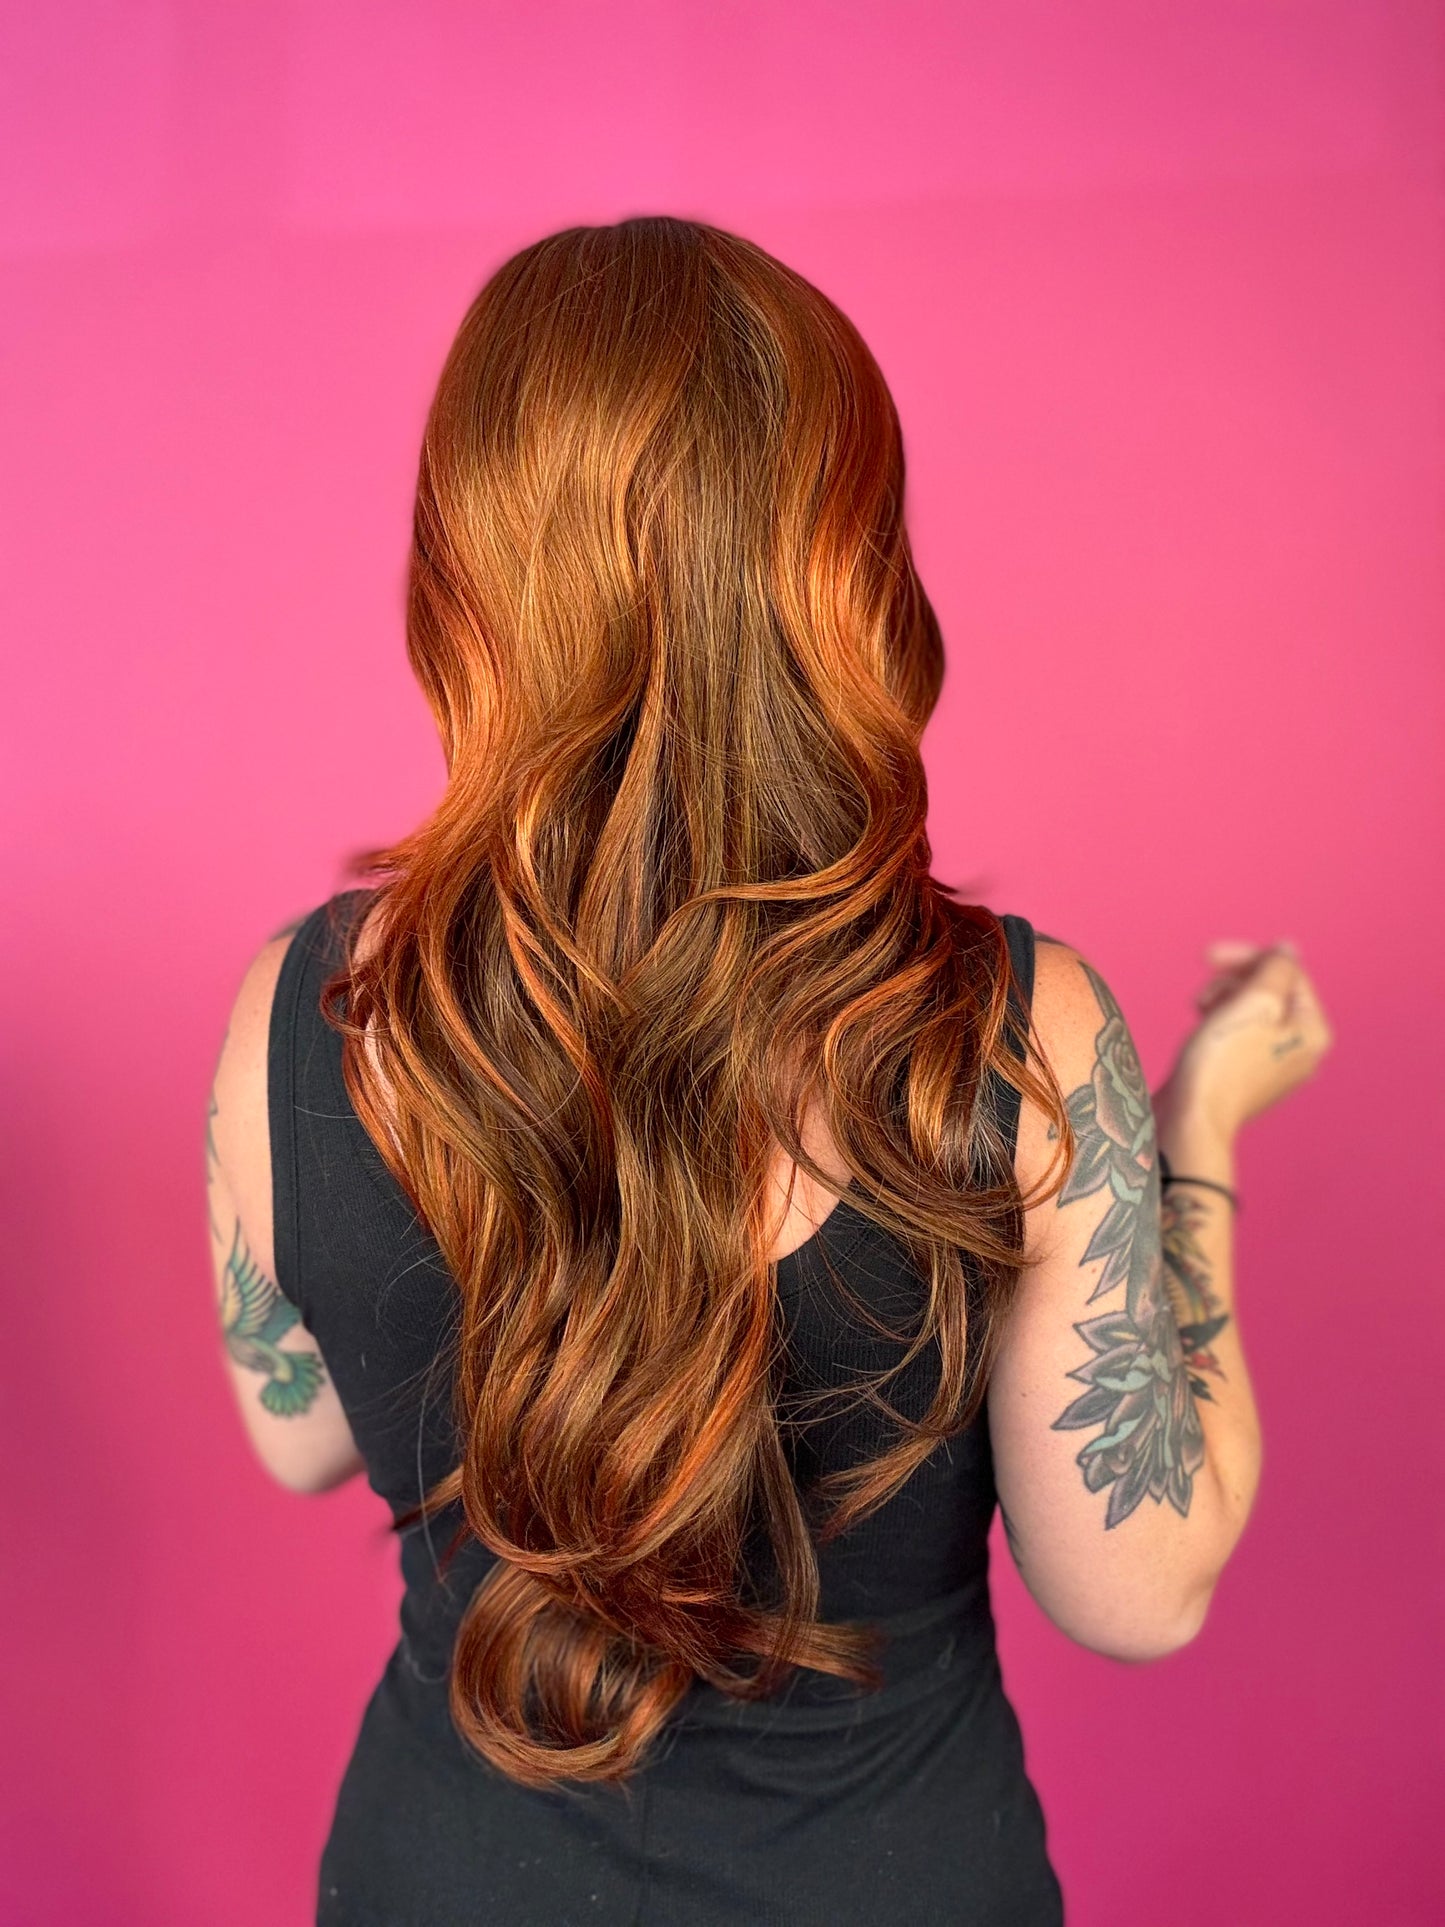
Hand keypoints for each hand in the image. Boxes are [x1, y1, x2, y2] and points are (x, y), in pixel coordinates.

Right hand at [1157, 942, 1333, 1143]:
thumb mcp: (1256, 1001)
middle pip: (1272, 992)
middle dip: (1233, 982)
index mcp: (1313, 1031)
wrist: (1192, 1118)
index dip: (1247, 958)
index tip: (1208, 957)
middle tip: (1202, 992)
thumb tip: (1287, 949)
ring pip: (1253, 1012)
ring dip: (1223, 1000)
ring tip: (1198, 1011)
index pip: (1288, 972)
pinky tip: (1201, 1028)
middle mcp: (1301, 1050)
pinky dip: (1220, 1023)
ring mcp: (1274, 1066)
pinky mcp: (1246, 1076)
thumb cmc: (1223, 1061)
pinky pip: (1240, 1035)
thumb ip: (1276, 968)